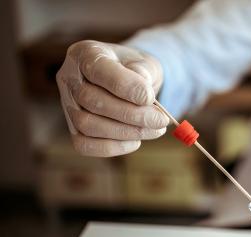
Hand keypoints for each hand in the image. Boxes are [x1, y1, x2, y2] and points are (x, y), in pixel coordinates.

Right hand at [56, 40, 167, 156]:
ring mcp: (67, 105)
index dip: (126, 87)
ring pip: (88, 125)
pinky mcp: (73, 128)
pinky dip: (114, 147)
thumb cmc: (137, 70)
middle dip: (133, 115)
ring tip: (155, 130)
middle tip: (161, 120)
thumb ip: (144, 71)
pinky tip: (136, 141)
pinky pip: (85, 145)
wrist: (131, 82)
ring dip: (127, 132)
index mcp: (85, 53)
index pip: (97, 69)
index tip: (150, 98)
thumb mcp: (145, 63)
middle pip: (92, 101)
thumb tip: (142, 93)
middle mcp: (69, 77)